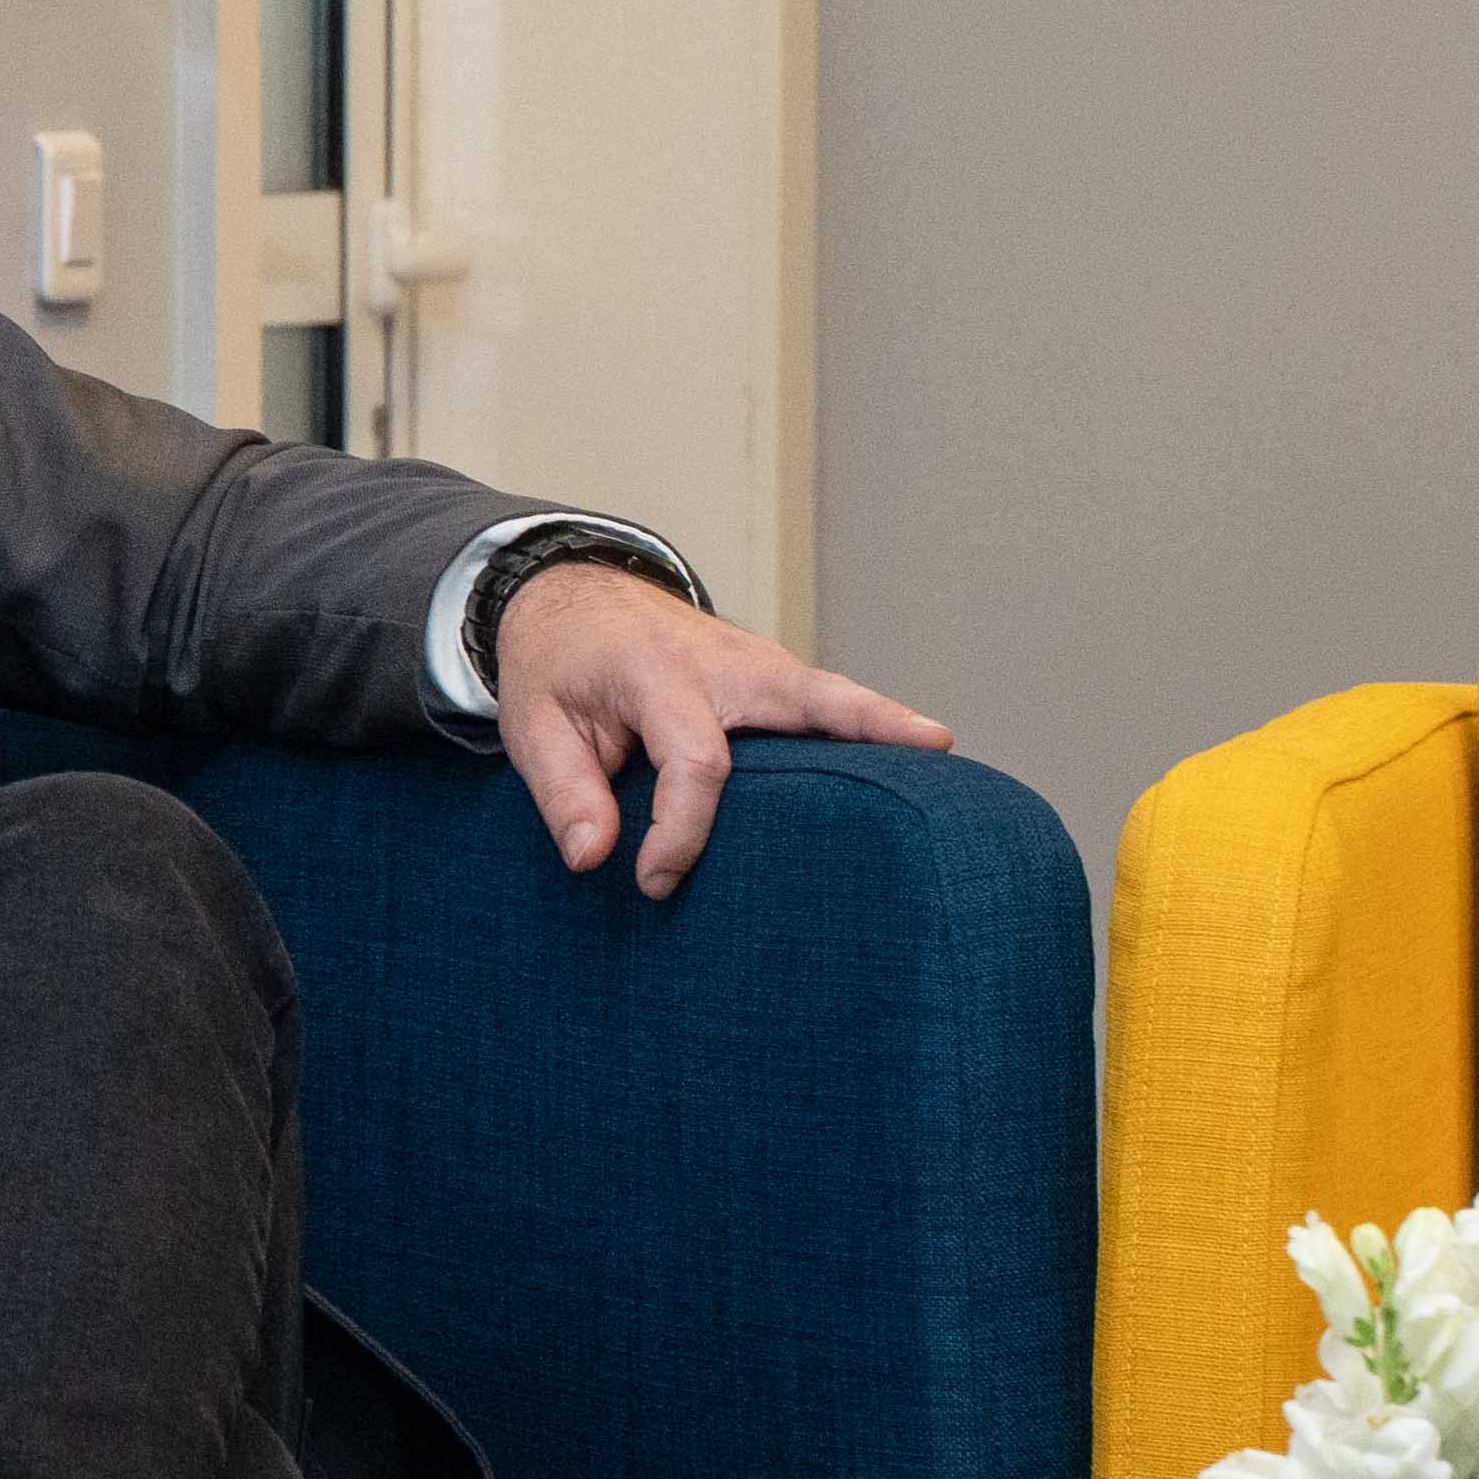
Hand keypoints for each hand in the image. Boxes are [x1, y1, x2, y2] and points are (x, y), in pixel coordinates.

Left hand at [492, 564, 950, 900]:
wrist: (568, 597)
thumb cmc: (556, 667)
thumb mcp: (533, 725)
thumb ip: (563, 792)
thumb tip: (595, 859)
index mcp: (656, 672)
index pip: (695, 762)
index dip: (681, 832)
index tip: (656, 881)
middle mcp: (721, 661)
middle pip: (805, 696)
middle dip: (867, 720)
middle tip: (934, 745)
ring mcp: (754, 663)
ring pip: (830, 694)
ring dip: (886, 721)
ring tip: (946, 753)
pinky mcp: (769, 677)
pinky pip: (822, 703)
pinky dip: (866, 724)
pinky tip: (911, 760)